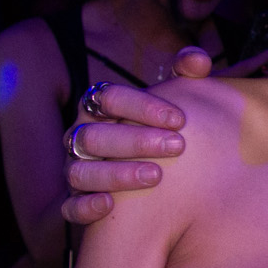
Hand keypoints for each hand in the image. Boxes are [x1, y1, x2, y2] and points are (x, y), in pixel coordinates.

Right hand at [57, 51, 210, 224]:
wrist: (151, 183)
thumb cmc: (160, 131)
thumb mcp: (172, 103)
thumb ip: (185, 77)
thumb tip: (198, 59)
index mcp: (98, 109)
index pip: (108, 97)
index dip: (142, 105)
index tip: (180, 118)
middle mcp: (82, 137)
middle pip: (95, 135)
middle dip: (136, 140)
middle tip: (177, 145)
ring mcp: (76, 170)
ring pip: (81, 171)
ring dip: (117, 174)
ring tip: (156, 175)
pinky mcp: (75, 203)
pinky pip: (69, 208)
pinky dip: (85, 206)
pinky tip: (109, 206)